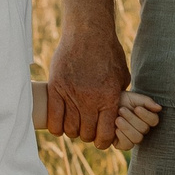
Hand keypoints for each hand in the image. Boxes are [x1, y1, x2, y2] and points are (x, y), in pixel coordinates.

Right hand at [47, 25, 129, 146]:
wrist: (88, 33)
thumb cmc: (108, 53)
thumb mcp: (122, 76)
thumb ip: (120, 97)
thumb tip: (120, 113)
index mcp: (109, 98)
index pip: (105, 135)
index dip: (104, 141)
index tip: (101, 138)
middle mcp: (89, 100)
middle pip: (86, 134)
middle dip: (88, 135)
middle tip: (88, 128)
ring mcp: (70, 94)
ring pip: (69, 129)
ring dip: (72, 130)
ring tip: (75, 123)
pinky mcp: (55, 88)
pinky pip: (53, 118)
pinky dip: (56, 126)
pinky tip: (61, 123)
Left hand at [113, 92, 162, 148]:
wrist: (101, 105)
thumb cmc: (119, 100)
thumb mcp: (133, 98)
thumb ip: (146, 101)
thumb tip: (159, 108)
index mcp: (146, 118)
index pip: (154, 121)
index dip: (147, 116)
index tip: (137, 108)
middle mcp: (141, 129)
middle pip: (144, 129)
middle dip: (132, 119)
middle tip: (121, 110)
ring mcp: (132, 138)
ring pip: (137, 138)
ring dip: (127, 127)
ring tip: (117, 119)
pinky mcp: (122, 144)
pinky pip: (127, 145)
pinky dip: (122, 136)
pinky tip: (115, 128)